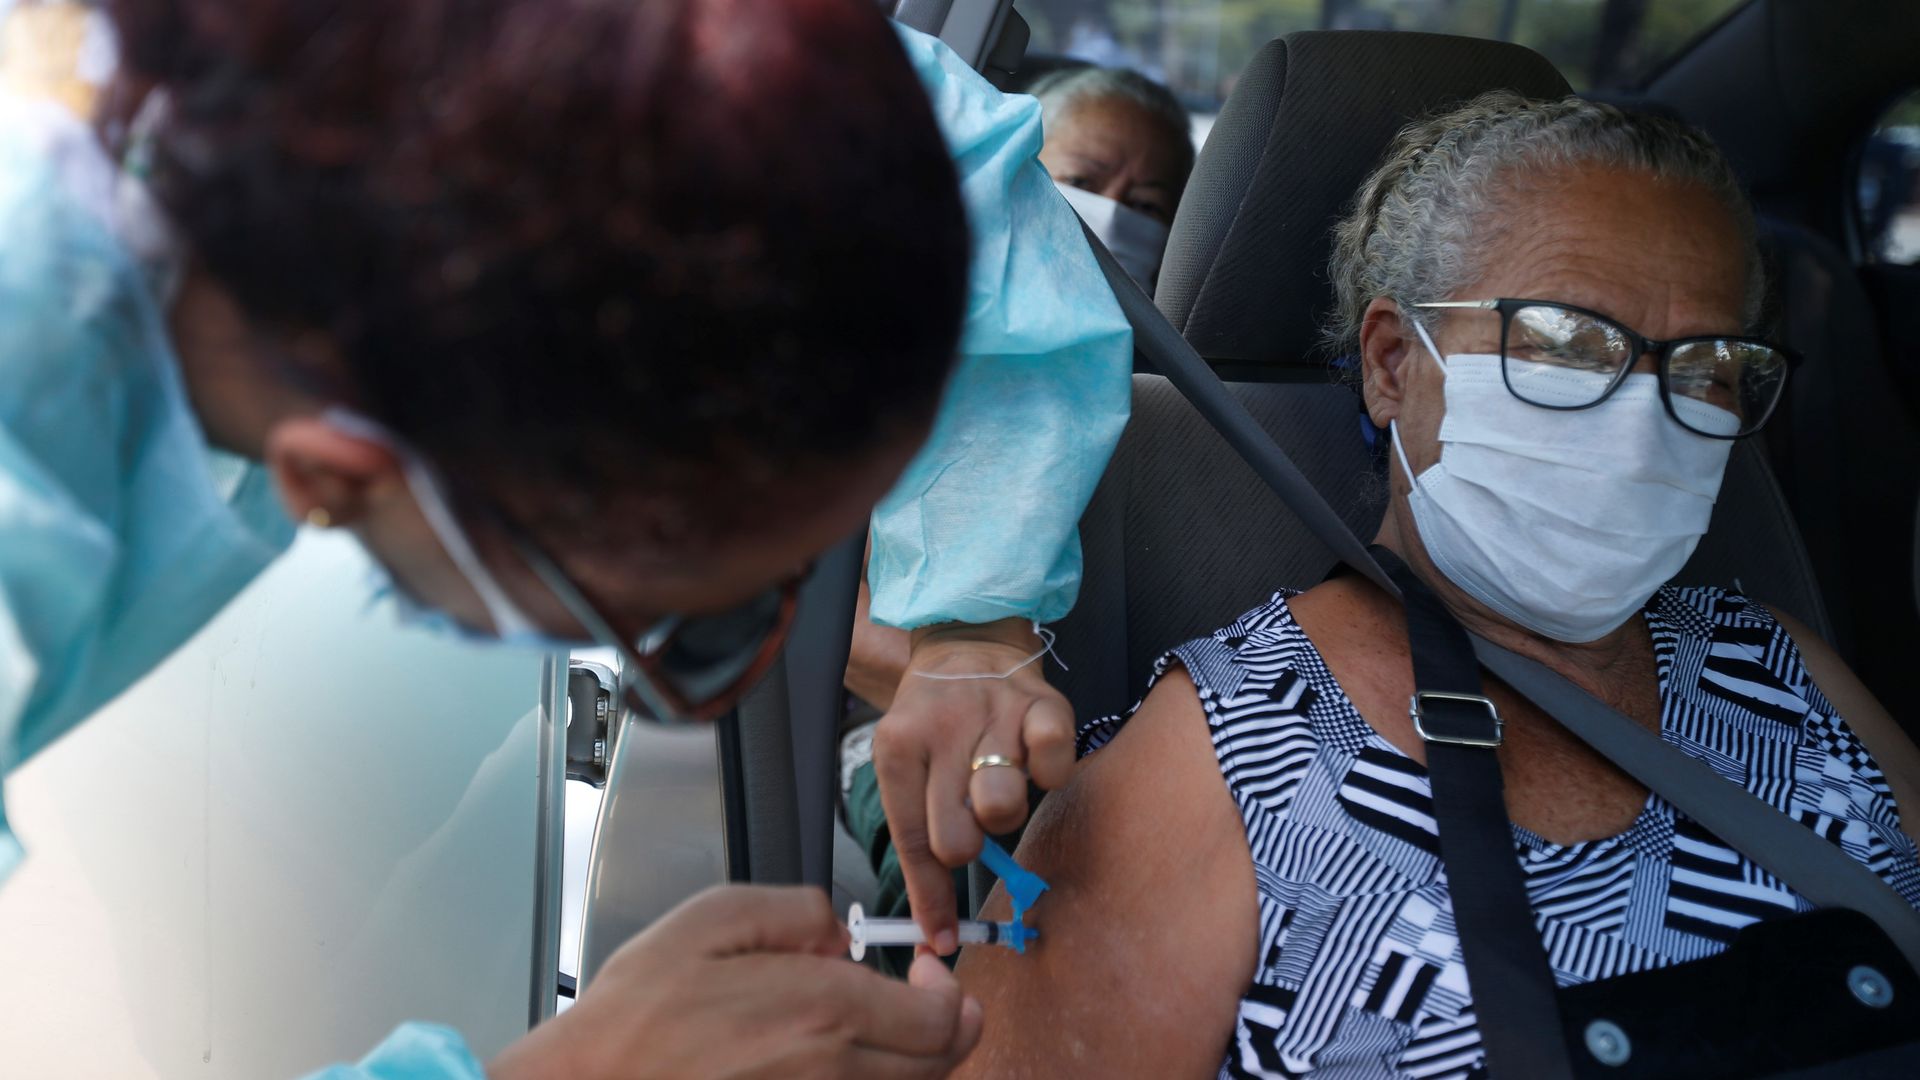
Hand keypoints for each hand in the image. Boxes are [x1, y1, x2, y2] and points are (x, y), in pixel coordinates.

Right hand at [490, 885, 982, 1078]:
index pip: (942, 1015)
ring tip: (874, 1027)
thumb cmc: (636, 1017)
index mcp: (824, 1011)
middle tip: (921, 999)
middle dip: (944, 1025)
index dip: (949, 992)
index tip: (927, 972)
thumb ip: (796, 910)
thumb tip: (839, 933)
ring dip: (910, 1058)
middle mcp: (834, 1071)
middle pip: (940, 1061)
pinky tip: (837, 1060)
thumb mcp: (711, 919)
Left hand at [872, 619, 1075, 954]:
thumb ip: (919, 838)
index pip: (911, 840)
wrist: (966, 643)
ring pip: (1002, 805)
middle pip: (956, 834)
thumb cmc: (935, 723)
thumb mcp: (906, 766)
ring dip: (1002, 812)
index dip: (930, 898)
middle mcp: (943, 728)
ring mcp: (995, 714)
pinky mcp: (1044, 704)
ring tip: (995, 787)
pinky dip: (1047, 776)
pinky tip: (1032, 763)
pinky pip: (1052, 765)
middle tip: (968, 823)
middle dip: (964, 846)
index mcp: (897, 747)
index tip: (941, 938)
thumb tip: (935, 930)